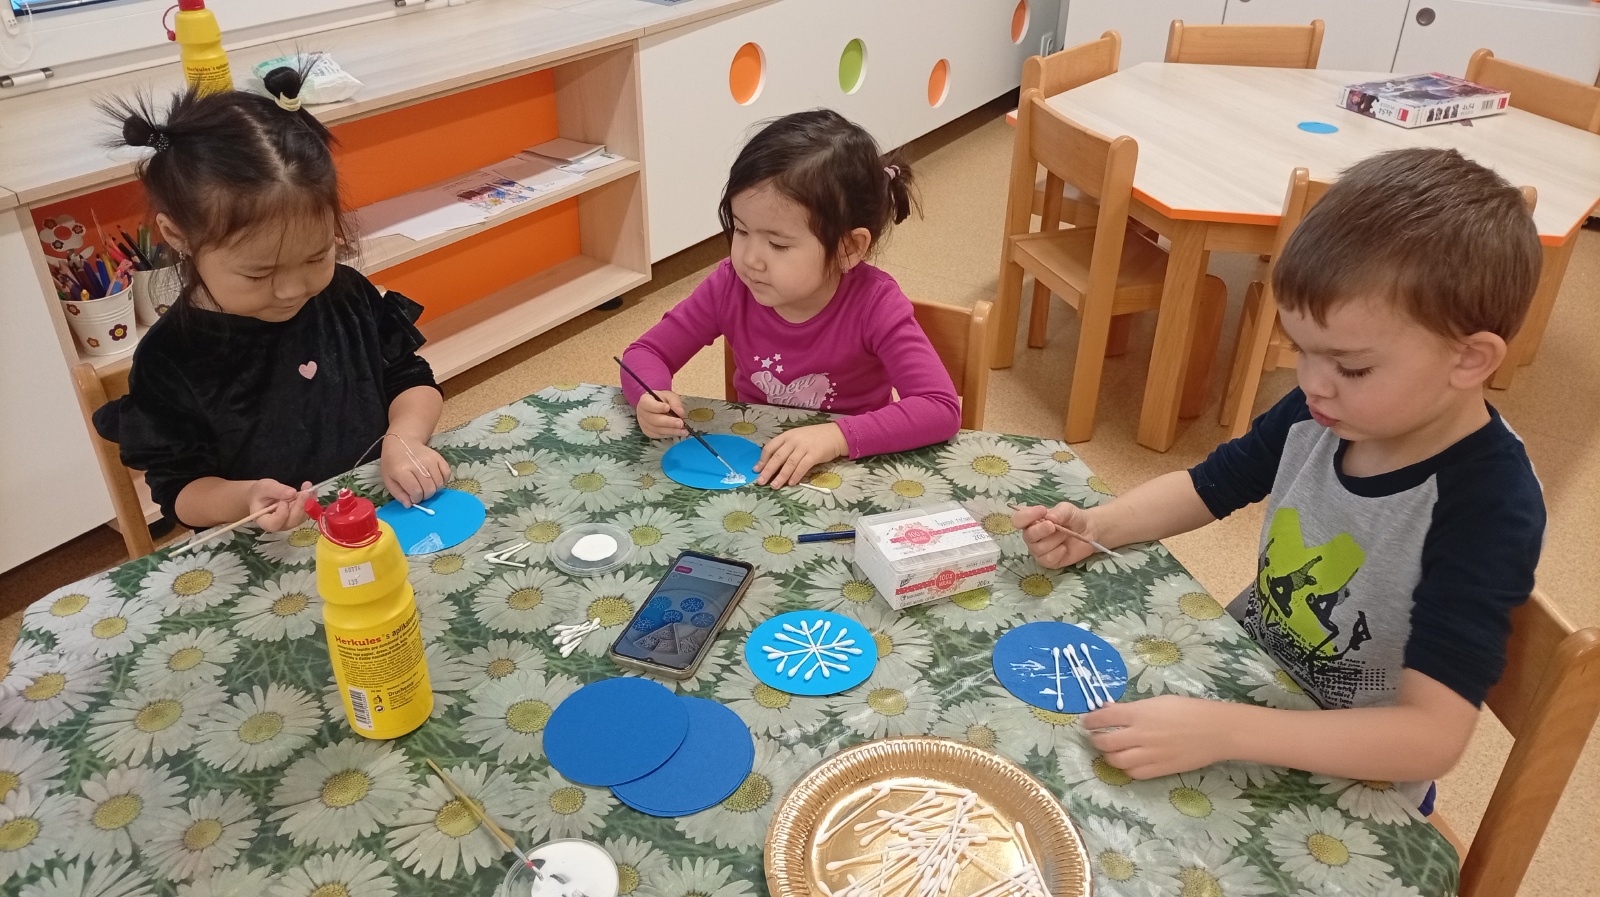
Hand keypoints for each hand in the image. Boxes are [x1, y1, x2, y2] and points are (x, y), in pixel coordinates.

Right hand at [250, 479, 314, 531]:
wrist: (263, 495)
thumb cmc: (259, 493)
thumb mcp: (264, 487)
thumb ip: (276, 490)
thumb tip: (292, 493)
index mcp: (264, 521)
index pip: (274, 524)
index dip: (282, 514)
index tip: (283, 501)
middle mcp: (279, 525)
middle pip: (292, 521)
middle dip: (300, 506)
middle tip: (305, 492)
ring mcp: (290, 522)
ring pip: (302, 516)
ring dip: (308, 502)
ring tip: (308, 487)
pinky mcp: (298, 516)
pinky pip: (307, 511)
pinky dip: (310, 499)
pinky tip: (310, 488)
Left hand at [381, 435, 450, 506]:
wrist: (402, 442)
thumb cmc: (393, 463)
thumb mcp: (388, 479)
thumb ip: (398, 494)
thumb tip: (410, 505)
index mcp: (402, 471)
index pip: (416, 491)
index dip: (416, 499)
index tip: (413, 498)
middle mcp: (418, 465)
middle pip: (429, 489)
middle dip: (425, 496)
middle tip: (420, 493)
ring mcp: (430, 460)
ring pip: (439, 484)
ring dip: (434, 490)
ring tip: (426, 487)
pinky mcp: (439, 457)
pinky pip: (447, 474)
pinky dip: (443, 481)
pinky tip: (434, 481)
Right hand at [635, 390, 685, 438]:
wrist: (657, 406)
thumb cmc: (663, 400)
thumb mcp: (670, 396)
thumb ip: (675, 403)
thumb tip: (680, 413)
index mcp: (644, 401)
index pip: (648, 404)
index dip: (657, 407)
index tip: (668, 407)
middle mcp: (641, 413)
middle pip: (654, 420)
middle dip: (668, 422)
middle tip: (680, 423)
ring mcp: (643, 424)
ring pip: (657, 429)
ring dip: (671, 431)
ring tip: (684, 431)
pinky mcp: (648, 432)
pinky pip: (659, 435)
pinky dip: (669, 434)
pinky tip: (678, 432)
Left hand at [755, 423, 847, 487]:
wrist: (835, 435)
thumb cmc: (814, 438)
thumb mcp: (797, 438)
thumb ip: (785, 447)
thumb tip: (772, 464)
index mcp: (786, 436)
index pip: (770, 447)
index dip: (762, 460)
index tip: (756, 470)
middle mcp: (793, 441)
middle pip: (777, 457)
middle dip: (768, 471)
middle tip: (760, 482)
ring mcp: (804, 447)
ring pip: (788, 464)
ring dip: (780, 476)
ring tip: (774, 486)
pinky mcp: (814, 454)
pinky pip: (802, 467)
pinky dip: (796, 476)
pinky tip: (791, 483)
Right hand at [1014, 502, 1102, 568]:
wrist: (1088, 531)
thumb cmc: (1073, 518)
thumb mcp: (1068, 510)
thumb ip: (1059, 512)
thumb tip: (1049, 517)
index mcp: (1032, 520)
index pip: (1018, 519)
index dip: (1027, 516)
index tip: (1042, 510)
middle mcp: (1032, 536)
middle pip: (1027, 536)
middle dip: (1041, 530)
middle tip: (1054, 526)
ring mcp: (1038, 550)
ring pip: (1039, 548)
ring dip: (1054, 541)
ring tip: (1065, 535)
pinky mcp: (1047, 561)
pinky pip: (1047, 559)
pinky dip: (1058, 553)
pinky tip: (1064, 548)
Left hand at [1083, 695, 1233, 778]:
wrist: (1216, 731)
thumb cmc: (1189, 710)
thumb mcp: (1158, 701)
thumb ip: (1132, 709)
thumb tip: (1109, 710)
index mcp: (1139, 714)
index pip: (1103, 718)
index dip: (1090, 720)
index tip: (1087, 722)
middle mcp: (1140, 734)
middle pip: (1105, 742)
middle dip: (1095, 739)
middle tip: (1096, 737)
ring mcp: (1149, 754)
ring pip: (1116, 761)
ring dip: (1108, 756)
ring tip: (1111, 751)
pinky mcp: (1159, 770)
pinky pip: (1134, 773)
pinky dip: (1126, 768)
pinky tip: (1129, 761)